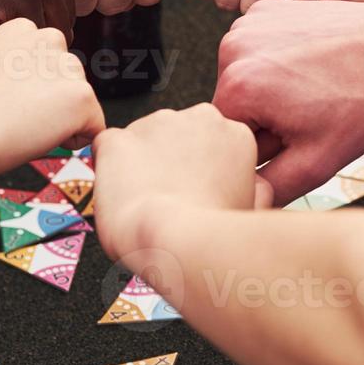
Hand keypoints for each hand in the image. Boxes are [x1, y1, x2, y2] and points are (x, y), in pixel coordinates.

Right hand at [0, 17, 104, 176]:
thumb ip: (13, 64)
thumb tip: (36, 83)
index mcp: (23, 28)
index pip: (47, 63)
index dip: (30, 90)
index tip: (1, 101)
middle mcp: (49, 39)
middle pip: (68, 80)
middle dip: (51, 103)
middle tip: (12, 117)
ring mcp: (67, 67)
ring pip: (81, 102)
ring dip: (62, 120)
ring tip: (23, 126)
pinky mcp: (82, 96)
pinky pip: (94, 127)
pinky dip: (74, 141)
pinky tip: (40, 139)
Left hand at [92, 104, 264, 257]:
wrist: (175, 245)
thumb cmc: (213, 236)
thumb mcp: (254, 207)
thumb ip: (257, 186)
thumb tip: (256, 184)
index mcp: (234, 133)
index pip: (209, 140)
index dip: (199, 168)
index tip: (195, 188)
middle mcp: (197, 119)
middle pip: (175, 135)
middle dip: (169, 160)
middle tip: (169, 197)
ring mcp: (154, 124)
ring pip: (141, 139)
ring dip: (140, 163)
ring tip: (146, 201)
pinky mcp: (117, 139)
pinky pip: (106, 149)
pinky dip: (109, 169)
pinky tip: (121, 194)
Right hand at [212, 0, 363, 204]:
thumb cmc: (363, 98)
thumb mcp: (317, 161)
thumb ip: (272, 188)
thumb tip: (246, 201)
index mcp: (237, 88)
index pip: (228, 137)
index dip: (263, 146)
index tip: (296, 136)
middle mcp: (233, 49)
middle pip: (233, 106)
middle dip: (264, 117)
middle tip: (309, 112)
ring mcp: (247, 23)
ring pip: (244, 77)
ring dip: (269, 89)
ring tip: (311, 87)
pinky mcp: (264, 10)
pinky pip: (257, 49)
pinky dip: (277, 60)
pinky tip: (310, 64)